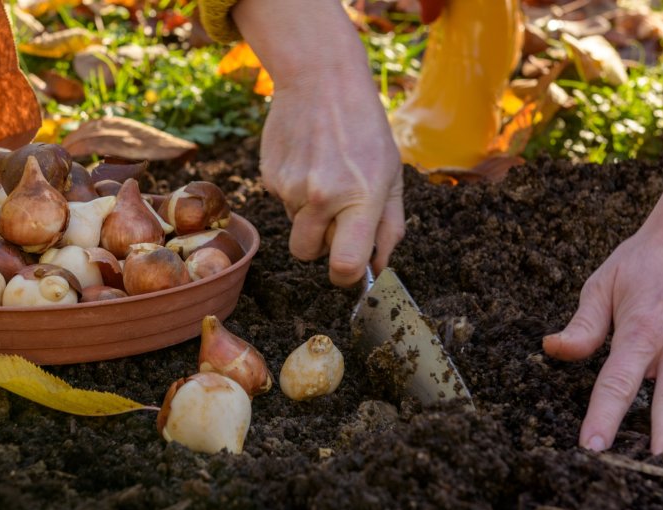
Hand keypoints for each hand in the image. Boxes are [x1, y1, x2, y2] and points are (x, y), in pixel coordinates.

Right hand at [261, 75, 404, 285]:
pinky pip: (283, 203)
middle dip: (322, 245)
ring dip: (310, 214)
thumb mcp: (392, 174)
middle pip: (308, 254)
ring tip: (325, 173)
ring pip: (296, 227)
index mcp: (360, 198)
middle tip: (338, 214)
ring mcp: (290, 187)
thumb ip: (390, 226)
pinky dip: (295, 191)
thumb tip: (378, 268)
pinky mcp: (269, 176)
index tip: (350, 268)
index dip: (347, 276)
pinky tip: (309, 160)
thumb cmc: (365, 128)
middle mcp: (321, 197)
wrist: (320, 80)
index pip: (344, 266)